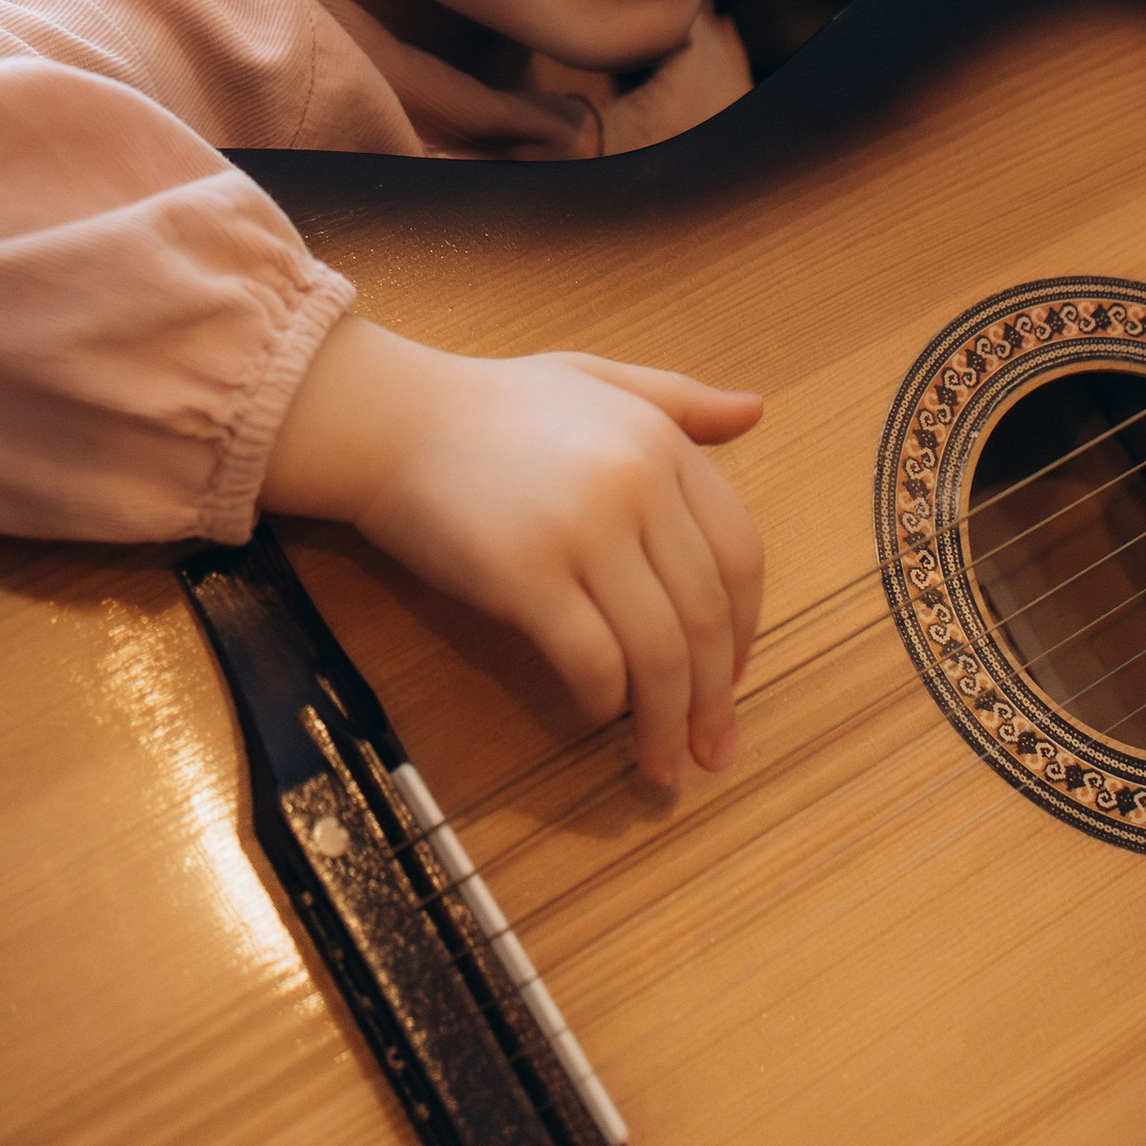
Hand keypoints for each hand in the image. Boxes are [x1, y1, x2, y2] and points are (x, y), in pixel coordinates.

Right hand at [262, 315, 764, 788]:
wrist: (391, 419)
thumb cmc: (491, 406)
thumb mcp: (596, 379)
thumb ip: (679, 401)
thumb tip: (754, 410)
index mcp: (661, 442)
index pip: (739, 556)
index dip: (745, 629)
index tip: (733, 677)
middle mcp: (636, 482)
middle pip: (703, 618)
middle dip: (714, 699)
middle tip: (712, 751)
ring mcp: (582, 528)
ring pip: (657, 653)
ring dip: (667, 723)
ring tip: (663, 766)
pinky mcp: (525, 573)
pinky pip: (591, 661)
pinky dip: (603, 703)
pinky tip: (595, 717)